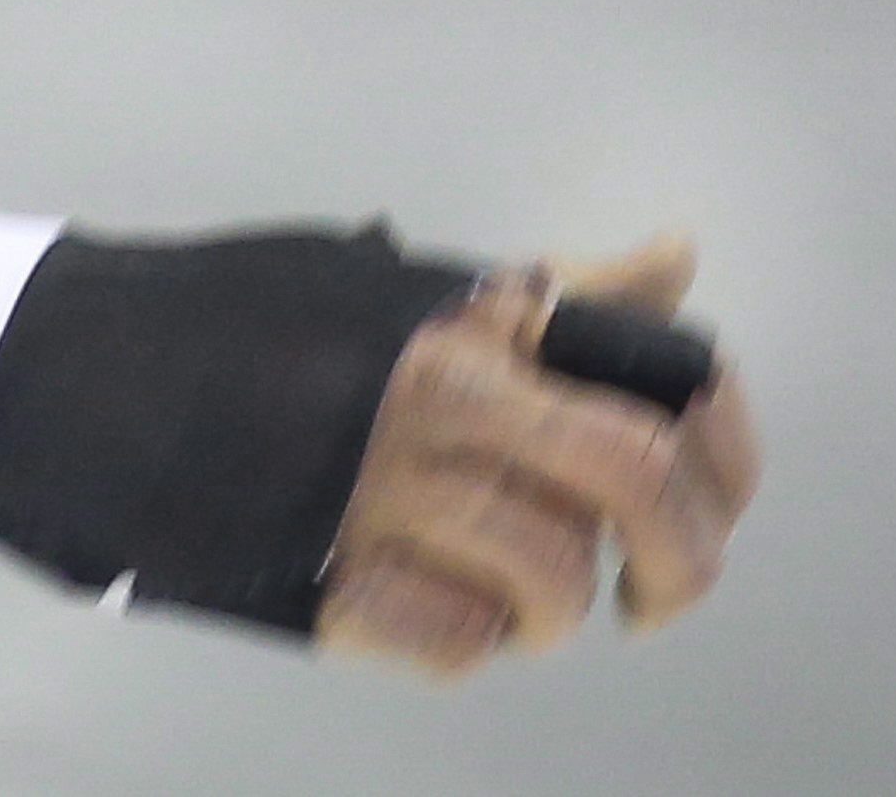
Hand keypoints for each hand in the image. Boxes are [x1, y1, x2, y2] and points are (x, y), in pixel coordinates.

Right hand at [314, 234, 763, 676]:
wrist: (174, 392)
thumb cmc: (340, 354)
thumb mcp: (458, 302)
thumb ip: (579, 295)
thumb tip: (679, 251)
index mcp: (493, 328)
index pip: (668, 390)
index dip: (721, 462)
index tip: (703, 504)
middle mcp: (446, 396)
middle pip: (633, 475)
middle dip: (678, 561)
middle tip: (650, 594)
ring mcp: (386, 490)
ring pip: (555, 578)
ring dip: (551, 608)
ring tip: (509, 588)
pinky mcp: (334, 578)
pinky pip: (460, 643)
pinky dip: (465, 635)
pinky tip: (434, 596)